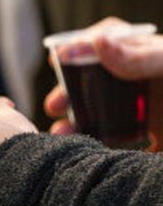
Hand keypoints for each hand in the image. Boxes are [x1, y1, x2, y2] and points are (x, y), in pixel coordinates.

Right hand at [44, 17, 162, 147]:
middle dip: (71, 94)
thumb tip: (97, 41)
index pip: (109, 44)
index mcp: (150, 60)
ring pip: (105, 118)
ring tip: (63, 141)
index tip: (59, 60)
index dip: (80, 49)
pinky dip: (105, 159)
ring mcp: (153, 115)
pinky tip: (90, 164)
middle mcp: (148, 86)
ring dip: (80, 127)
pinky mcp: (158, 143)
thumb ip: (140, 58)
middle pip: (98, 84)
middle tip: (53, 107)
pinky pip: (126, 152)